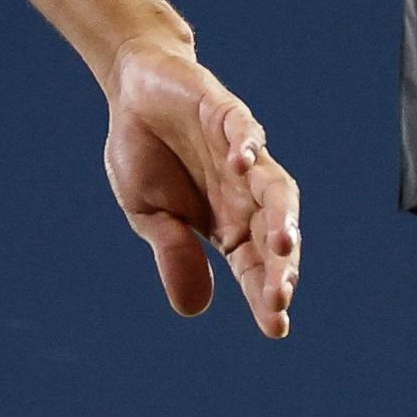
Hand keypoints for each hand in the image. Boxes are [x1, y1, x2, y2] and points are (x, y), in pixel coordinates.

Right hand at [101, 37, 298, 333]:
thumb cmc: (146, 155)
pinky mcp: (225, 112)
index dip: (265, 294)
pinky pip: (242, 130)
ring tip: (282, 244)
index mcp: (227, 222)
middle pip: (273, 233)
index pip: (255, 265)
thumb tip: (195, 309)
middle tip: (280, 298)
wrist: (135, 88)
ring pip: (274, 187)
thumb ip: (174, 252)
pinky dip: (245, 146)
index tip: (276, 328)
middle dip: (279, 267)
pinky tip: (240, 164)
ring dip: (280, 215)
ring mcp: (238, 152)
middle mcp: (243, 192)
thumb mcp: (149, 214)